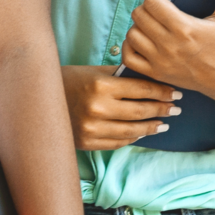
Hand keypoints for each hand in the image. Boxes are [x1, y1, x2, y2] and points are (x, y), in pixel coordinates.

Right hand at [60, 65, 180, 149]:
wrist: (38, 99)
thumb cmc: (70, 80)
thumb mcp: (95, 71)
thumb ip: (121, 76)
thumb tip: (151, 79)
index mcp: (101, 86)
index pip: (141, 90)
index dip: (162, 92)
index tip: (175, 92)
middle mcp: (97, 108)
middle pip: (140, 111)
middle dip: (162, 110)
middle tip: (176, 108)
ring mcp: (92, 128)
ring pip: (132, 131)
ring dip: (151, 128)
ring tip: (164, 124)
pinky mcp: (87, 142)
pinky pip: (117, 142)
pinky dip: (132, 138)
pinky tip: (142, 133)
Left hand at [121, 0, 214, 96]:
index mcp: (185, 29)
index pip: (152, 3)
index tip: (167, 1)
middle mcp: (169, 46)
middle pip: (139, 16)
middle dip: (147, 9)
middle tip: (160, 12)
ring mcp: (161, 61)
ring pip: (132, 35)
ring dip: (139, 26)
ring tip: (153, 26)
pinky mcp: (156, 74)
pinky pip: (128, 57)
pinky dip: (130, 47)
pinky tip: (143, 41)